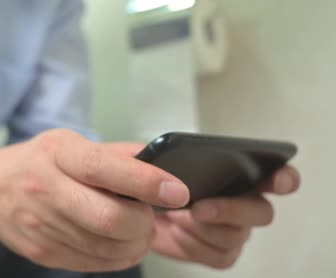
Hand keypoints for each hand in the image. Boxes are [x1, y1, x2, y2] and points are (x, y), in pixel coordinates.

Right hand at [0, 129, 189, 271]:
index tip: (178, 191)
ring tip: (137, 230)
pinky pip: (93, 263)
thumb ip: (114, 154)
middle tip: (151, 215)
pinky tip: (118, 242)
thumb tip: (161, 163)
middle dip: (144, 223)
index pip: (104, 169)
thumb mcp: (68, 142)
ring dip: (135, 244)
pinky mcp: (42, 252)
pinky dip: (117, 257)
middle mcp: (46, 188)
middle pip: (109, 219)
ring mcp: (41, 224)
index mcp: (58, 154)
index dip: (146, 182)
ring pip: (107, 248)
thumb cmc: (36, 162)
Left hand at [151, 165, 300, 268]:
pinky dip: (195, 245)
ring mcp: (234, 229)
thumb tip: (171, 171)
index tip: (278, 180)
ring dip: (204, 228)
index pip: (275, 175)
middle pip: (262, 212)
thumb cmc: (150, 182)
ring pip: (237, 236)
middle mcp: (243, 202)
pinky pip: (221, 256)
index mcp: (238, 173)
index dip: (283, 178)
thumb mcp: (151, 162)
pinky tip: (177, 232)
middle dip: (231, 210)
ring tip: (177, 217)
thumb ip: (162, 160)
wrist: (133, 211)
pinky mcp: (219, 251)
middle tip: (199, 208)